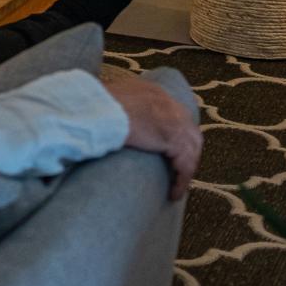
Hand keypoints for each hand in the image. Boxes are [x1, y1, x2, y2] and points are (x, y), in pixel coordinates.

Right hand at [102, 74, 201, 200]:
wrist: (97, 110)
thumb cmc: (94, 105)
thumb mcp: (108, 97)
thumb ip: (117, 104)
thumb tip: (107, 114)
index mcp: (153, 91)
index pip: (174, 113)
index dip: (176, 133)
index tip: (171, 149)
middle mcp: (168, 103)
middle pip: (189, 131)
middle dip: (187, 151)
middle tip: (178, 169)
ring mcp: (174, 121)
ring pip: (191, 150)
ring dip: (185, 169)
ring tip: (176, 185)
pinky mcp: (174, 140)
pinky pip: (185, 166)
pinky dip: (181, 181)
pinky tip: (173, 193)